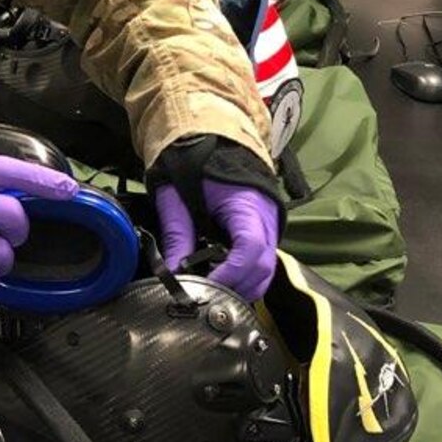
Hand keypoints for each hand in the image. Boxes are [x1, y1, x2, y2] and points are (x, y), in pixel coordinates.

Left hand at [154, 179, 279, 301]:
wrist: (214, 146)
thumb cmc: (197, 167)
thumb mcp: (178, 198)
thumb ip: (177, 236)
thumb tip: (170, 275)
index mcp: (247, 204)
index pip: (251, 247)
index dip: (230, 273)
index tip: (205, 286)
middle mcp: (267, 219)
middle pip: (263, 268)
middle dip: (235, 288)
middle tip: (204, 295)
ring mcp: (270, 228)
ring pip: (266, 272)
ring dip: (241, 288)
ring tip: (211, 290)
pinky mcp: (266, 235)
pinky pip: (262, 265)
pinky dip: (245, 279)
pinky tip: (221, 279)